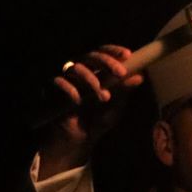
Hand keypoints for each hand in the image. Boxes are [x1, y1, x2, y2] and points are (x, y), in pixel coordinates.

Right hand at [38, 44, 143, 178]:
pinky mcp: (51, 90)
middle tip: (120, 73)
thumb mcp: (116, 106)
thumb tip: (139, 76)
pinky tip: (79, 100)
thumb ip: (124, 91)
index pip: (103, 52)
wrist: (81, 140)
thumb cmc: (99, 119)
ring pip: (76, 68)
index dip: (114, 51)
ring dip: (91, 80)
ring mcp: (65, 78)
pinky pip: (59, 82)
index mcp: (96, 70)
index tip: (128, 55)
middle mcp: (80, 71)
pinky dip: (70, 90)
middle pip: (90, 56)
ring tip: (104, 97)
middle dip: (106, 62)